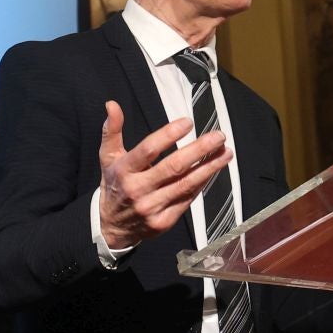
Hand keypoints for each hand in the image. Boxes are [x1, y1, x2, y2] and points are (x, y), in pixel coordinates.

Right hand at [97, 102, 231, 250]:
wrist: (112, 227)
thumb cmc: (114, 185)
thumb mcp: (107, 157)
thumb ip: (112, 130)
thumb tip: (112, 104)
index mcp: (124, 170)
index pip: (149, 150)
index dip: (169, 134)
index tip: (188, 123)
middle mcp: (137, 189)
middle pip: (174, 167)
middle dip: (200, 150)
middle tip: (218, 136)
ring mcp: (151, 207)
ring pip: (186, 184)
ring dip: (209, 167)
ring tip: (225, 153)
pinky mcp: (163, 221)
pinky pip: (187, 199)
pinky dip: (202, 184)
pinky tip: (212, 171)